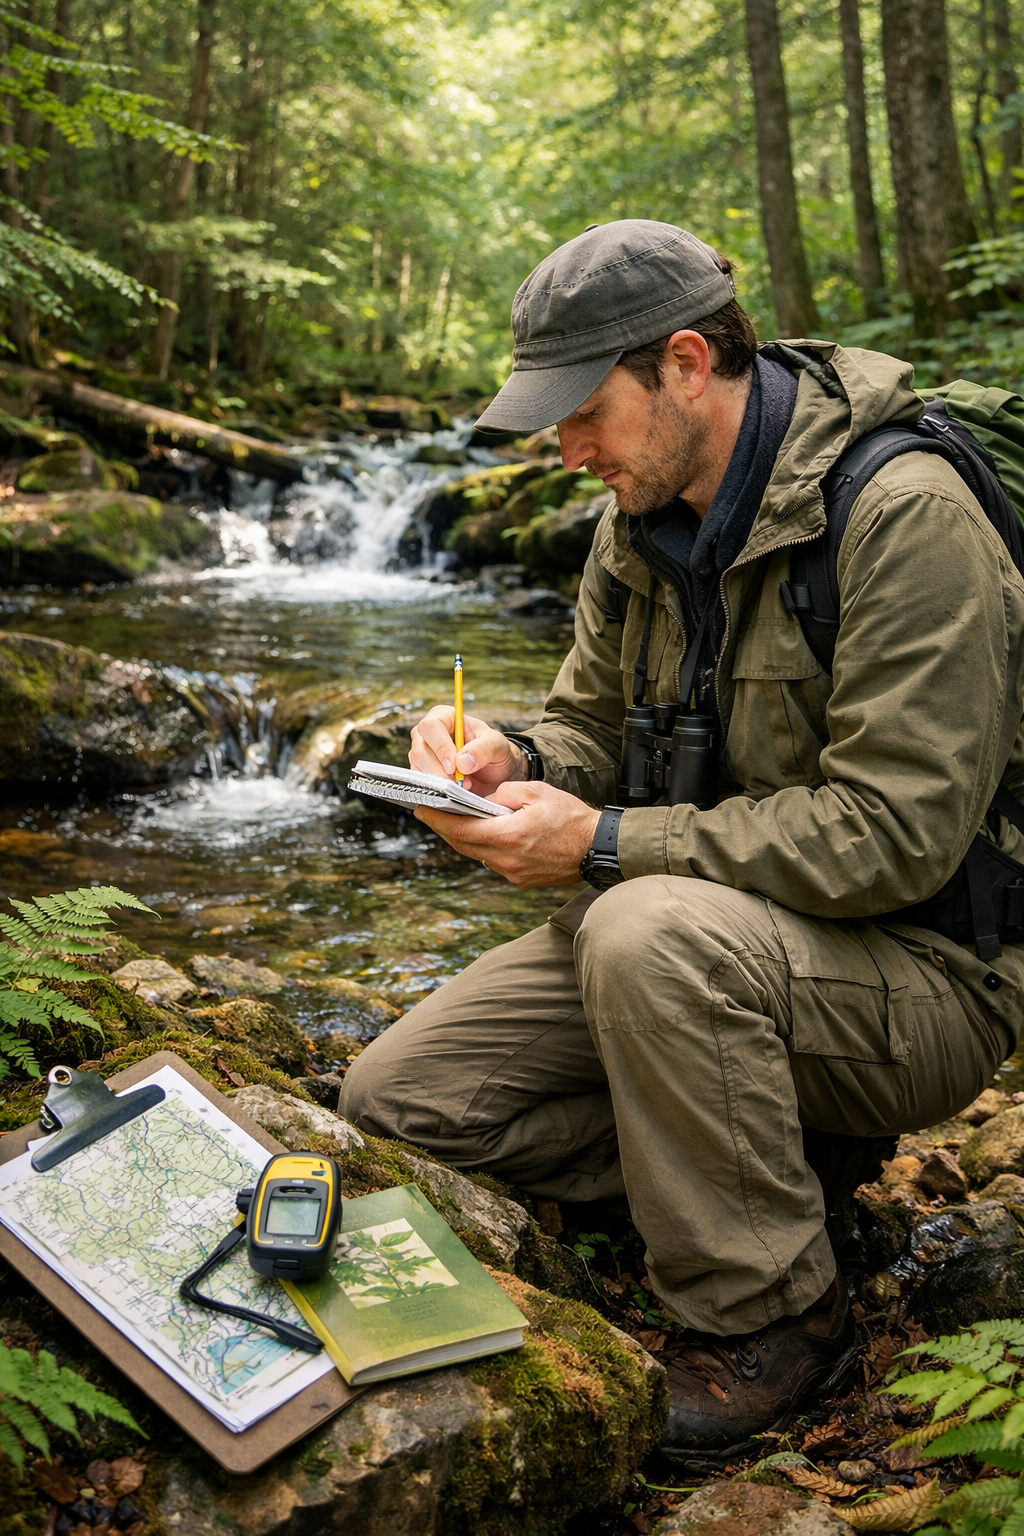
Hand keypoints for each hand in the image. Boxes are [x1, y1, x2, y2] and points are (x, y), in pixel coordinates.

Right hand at [409, 705, 528, 793]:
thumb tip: (461, 761)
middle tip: (463, 782)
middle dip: (441, 771)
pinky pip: (420, 784)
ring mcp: (421, 754)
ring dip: (440, 782)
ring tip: (464, 785)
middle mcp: (428, 734)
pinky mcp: (421, 773)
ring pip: (418, 769)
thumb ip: (484, 748)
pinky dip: (436, 790)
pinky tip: (454, 791)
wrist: (495, 774)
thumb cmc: (494, 752)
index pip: (431, 726)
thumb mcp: (498, 745)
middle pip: (420, 751)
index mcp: (444, 717)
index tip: (454, 766)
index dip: (441, 747)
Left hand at [414, 781, 600, 887]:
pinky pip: (493, 862)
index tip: (420, 808)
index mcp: (507, 835)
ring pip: (477, 854)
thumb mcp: (536, 792)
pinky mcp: (521, 879)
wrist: (597, 847)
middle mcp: (505, 859)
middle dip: (444, 827)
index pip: (460, 828)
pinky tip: (483, 835)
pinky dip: (484, 847)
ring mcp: (512, 873)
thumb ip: (505, 793)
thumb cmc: (570, 817)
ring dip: (464, 838)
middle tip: (429, 812)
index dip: (437, 818)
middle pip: (463, 844)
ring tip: (453, 821)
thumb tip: (485, 799)